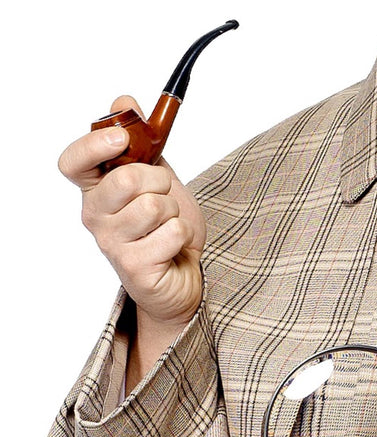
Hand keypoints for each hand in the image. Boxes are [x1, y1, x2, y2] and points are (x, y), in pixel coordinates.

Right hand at [58, 95, 205, 328]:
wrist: (183, 275)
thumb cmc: (166, 228)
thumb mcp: (157, 178)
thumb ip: (142, 144)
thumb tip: (124, 101)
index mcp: (96, 191)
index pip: (73, 162)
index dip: (94, 145)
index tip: (121, 137)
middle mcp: (96, 217)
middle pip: (126, 179)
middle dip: (159, 181)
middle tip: (163, 196)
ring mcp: (112, 245)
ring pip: (154, 205)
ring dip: (173, 211)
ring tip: (167, 226)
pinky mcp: (134, 268)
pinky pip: (171, 232)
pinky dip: (182, 235)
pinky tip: (172, 247)